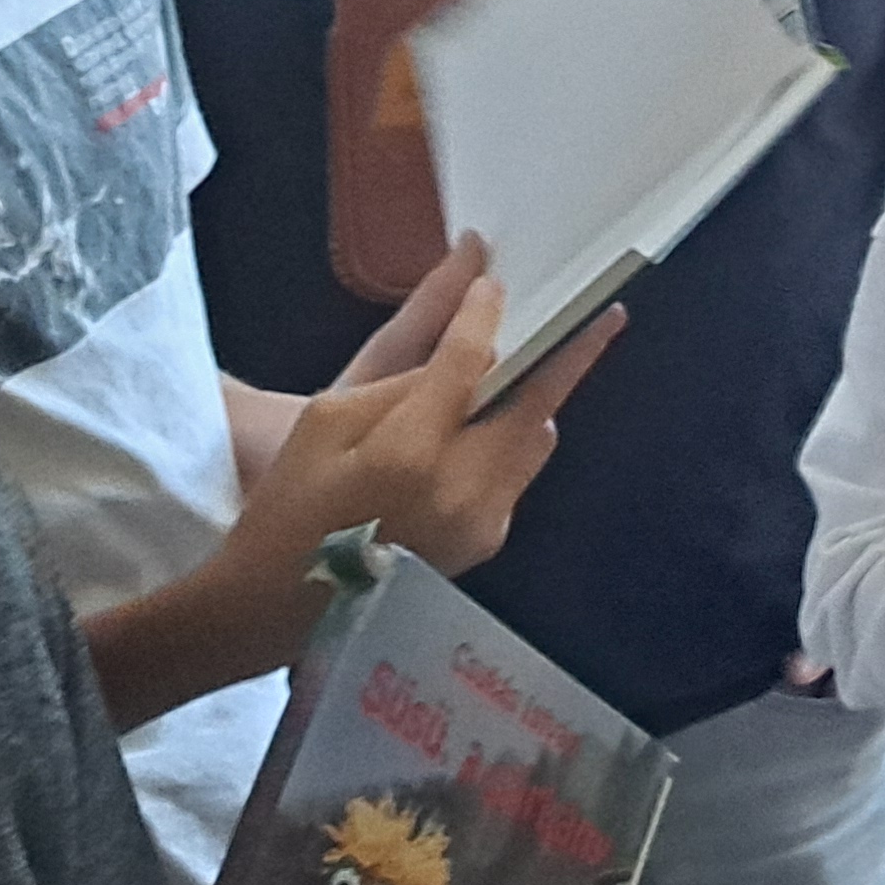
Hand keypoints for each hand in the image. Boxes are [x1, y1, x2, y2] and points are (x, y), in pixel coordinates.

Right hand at [78, 252, 621, 725]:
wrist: (281, 602)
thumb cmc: (290, 505)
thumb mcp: (324, 423)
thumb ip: (400, 380)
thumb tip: (460, 350)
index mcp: (409, 454)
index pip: (466, 364)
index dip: (482, 316)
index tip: (492, 282)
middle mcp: (461, 490)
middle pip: (534, 405)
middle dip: (568, 358)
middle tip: (603, 316)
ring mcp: (482, 523)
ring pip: (535, 441)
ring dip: (535, 400)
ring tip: (538, 361)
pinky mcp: (487, 542)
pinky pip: (516, 474)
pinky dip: (508, 441)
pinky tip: (487, 425)